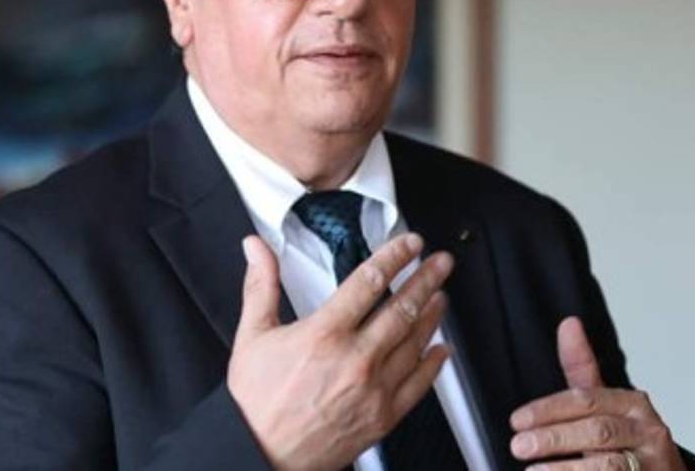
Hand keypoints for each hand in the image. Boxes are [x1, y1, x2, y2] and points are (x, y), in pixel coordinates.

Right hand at [228, 232, 453, 470]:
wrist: (261, 454)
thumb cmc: (256, 401)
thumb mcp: (252, 335)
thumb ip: (261, 285)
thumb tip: (256, 248)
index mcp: (324, 334)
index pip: (369, 282)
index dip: (394, 257)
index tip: (409, 245)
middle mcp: (354, 359)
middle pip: (402, 308)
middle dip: (426, 279)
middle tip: (440, 263)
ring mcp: (373, 389)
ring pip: (415, 342)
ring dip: (432, 315)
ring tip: (441, 295)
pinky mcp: (383, 416)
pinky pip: (418, 384)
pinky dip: (434, 364)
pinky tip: (441, 349)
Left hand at [508, 318, 686, 470]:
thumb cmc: (629, 441)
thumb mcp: (605, 404)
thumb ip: (583, 369)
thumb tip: (569, 324)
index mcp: (632, 403)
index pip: (586, 399)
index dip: (549, 410)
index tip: (517, 420)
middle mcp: (647, 430)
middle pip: (597, 430)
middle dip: (555, 437)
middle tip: (519, 445)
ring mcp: (652, 461)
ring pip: (608, 464)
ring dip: (567, 467)